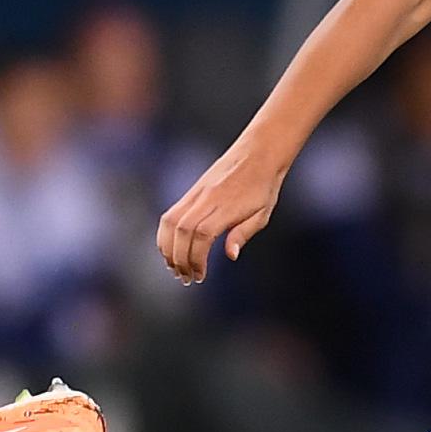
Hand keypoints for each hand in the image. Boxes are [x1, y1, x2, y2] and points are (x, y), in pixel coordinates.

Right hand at [157, 143, 286, 285]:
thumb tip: (230, 256)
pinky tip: (171, 249)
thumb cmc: (264, 185)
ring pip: (170, 222)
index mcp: (226, 205)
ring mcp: (196, 193)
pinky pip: (171, 214)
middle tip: (185, 278)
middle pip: (182, 231)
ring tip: (174, 267)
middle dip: (179, 259)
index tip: (200, 276)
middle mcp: (207, 198)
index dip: (196, 258)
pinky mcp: (192, 191)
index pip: (202, 235)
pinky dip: (166, 234)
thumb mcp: (262, 213)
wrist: (258, 153)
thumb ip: (243, 234)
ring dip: (168, 248)